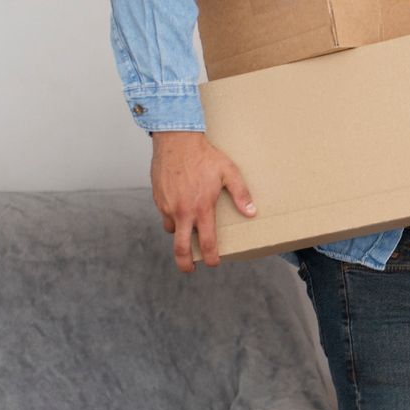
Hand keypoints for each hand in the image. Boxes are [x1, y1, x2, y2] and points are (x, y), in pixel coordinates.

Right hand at [149, 131, 255, 272]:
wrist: (176, 140)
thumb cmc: (204, 156)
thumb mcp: (229, 172)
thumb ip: (241, 194)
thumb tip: (251, 212)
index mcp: (201, 208)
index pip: (207, 242)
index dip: (211, 257)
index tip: (213, 263)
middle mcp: (182, 211)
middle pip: (181, 247)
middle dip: (185, 263)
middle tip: (190, 269)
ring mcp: (167, 206)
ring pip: (172, 229)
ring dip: (180, 233)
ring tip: (188, 231)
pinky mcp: (158, 198)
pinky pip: (164, 214)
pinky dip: (172, 217)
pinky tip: (180, 208)